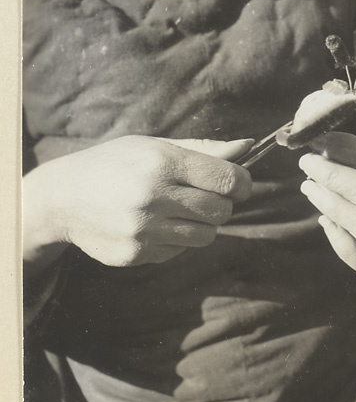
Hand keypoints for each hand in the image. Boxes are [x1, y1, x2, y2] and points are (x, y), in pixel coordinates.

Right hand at [24, 136, 252, 270]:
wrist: (62, 198)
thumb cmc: (115, 164)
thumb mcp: (154, 146)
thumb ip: (203, 150)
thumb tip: (246, 147)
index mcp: (161, 163)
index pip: (228, 179)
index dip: (242, 183)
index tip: (240, 184)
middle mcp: (153, 197)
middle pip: (222, 211)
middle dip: (223, 204)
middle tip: (207, 197)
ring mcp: (144, 229)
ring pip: (206, 235)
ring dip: (202, 224)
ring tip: (178, 210)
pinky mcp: (137, 254)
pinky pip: (180, 250)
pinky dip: (177, 238)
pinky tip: (154, 224)